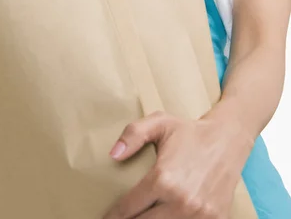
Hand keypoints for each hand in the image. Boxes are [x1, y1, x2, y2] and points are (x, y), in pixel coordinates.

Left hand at [103, 111, 253, 217]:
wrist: (228, 139)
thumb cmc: (189, 132)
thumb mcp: (159, 123)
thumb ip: (132, 134)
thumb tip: (113, 155)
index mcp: (163, 178)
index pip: (129, 207)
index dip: (113, 215)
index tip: (105, 217)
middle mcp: (181, 201)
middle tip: (121, 218)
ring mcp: (200, 214)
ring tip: (139, 217)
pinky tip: (164, 218)